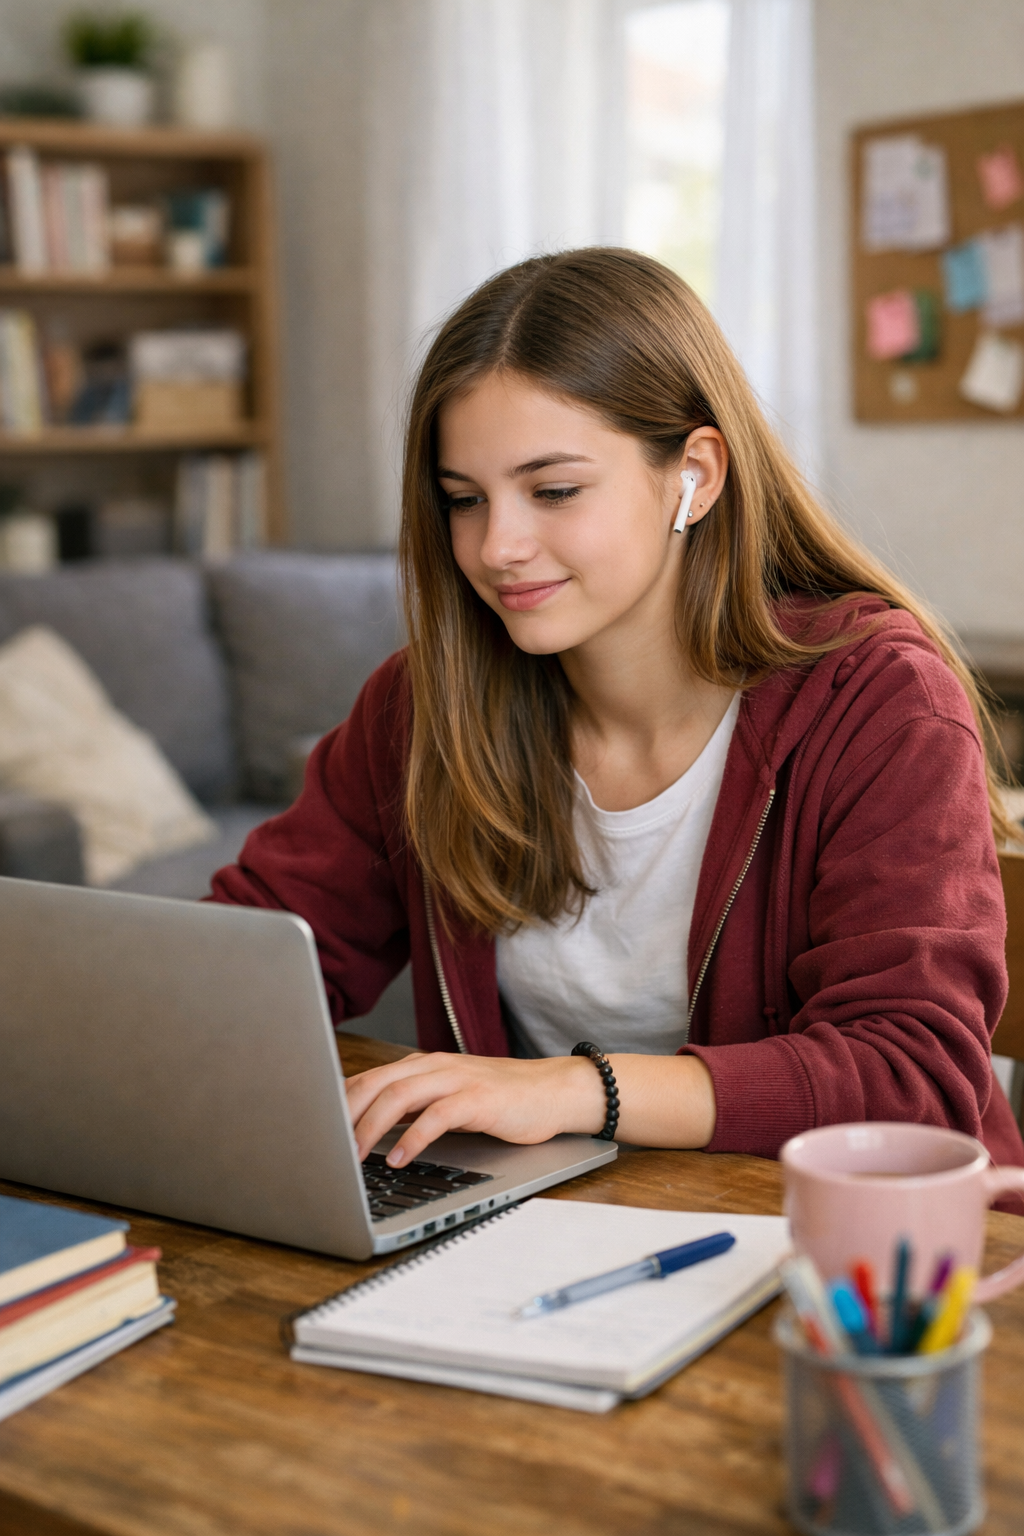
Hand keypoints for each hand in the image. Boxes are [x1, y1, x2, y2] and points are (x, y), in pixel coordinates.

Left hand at [345, 1049, 717, 1166]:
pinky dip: (412, 1137)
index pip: (366, 1079)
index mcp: (421, 1066)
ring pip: (398, 1096)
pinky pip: (436, 1115)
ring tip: (350, 1157)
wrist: (555, 1091)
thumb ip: (411, 1108)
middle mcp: (433, 1066)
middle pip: (373, 1083)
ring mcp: (456, 1079)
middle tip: (320, 1148)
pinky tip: (399, 1159)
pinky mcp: (478, 1098)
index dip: (334, 1103)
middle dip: (341, 1116)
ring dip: (369, 1128)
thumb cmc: (501, 1101)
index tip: (311, 1130)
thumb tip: (364, 1131)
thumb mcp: (448, 1100)